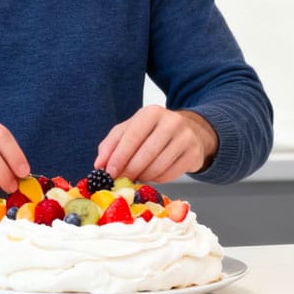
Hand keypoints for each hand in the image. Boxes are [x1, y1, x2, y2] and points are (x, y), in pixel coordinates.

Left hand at [94, 106, 217, 182]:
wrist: (190, 132)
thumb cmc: (154, 132)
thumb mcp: (131, 130)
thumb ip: (112, 144)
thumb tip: (99, 164)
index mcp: (151, 113)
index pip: (132, 136)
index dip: (119, 157)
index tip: (108, 173)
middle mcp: (171, 122)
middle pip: (146, 153)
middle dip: (130, 170)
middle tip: (120, 181)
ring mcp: (185, 138)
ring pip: (158, 166)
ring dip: (143, 176)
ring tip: (137, 176)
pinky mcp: (193, 154)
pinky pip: (170, 174)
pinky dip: (157, 179)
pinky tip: (152, 175)